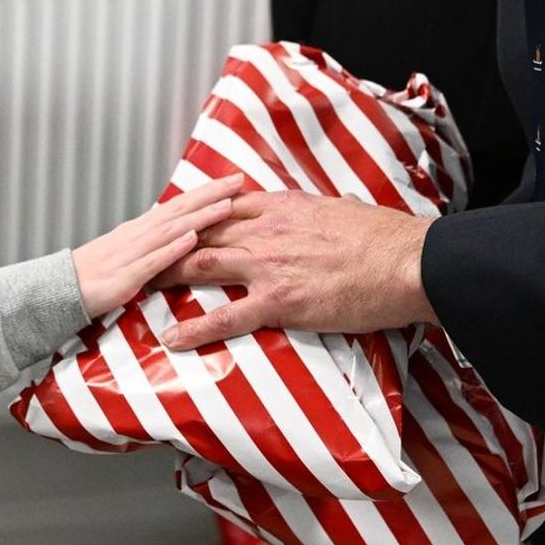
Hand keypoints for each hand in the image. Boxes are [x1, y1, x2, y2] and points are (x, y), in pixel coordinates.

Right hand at [73, 174, 245, 316]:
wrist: (58, 290)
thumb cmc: (93, 275)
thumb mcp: (127, 254)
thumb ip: (153, 245)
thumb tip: (180, 236)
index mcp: (140, 230)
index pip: (179, 205)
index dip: (206, 192)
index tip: (231, 182)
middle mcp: (137, 235)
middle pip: (180, 209)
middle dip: (210, 194)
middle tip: (239, 180)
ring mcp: (130, 254)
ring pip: (171, 230)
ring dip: (199, 217)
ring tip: (225, 206)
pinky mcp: (124, 278)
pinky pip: (152, 261)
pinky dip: (172, 248)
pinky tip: (191, 239)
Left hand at [152, 190, 436, 348]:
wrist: (406, 261)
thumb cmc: (384, 236)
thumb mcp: (346, 209)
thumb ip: (324, 210)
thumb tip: (333, 208)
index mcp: (281, 206)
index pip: (222, 207)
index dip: (192, 216)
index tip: (171, 223)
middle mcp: (266, 230)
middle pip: (200, 233)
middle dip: (166, 244)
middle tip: (140, 255)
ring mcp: (268, 265)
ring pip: (200, 265)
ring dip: (165, 276)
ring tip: (138, 288)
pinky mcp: (278, 301)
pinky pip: (225, 316)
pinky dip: (193, 329)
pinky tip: (171, 339)